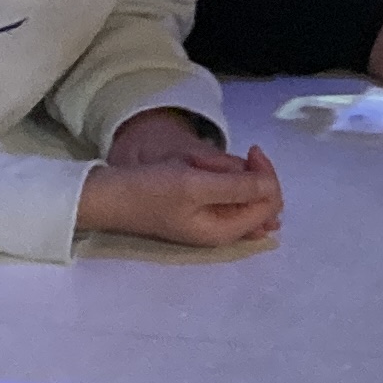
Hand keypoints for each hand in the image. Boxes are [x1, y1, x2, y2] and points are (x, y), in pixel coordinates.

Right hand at [78, 144, 283, 246]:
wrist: (109, 195)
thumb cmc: (150, 190)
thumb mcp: (195, 185)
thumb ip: (237, 187)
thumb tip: (273, 187)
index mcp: (226, 231)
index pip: (270, 205)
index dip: (267, 176)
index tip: (251, 151)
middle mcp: (223, 229)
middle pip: (258, 196)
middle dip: (239, 171)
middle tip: (210, 160)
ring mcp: (211, 218)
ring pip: (237, 187)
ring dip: (221, 169)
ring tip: (192, 162)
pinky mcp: (199, 207)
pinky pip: (219, 186)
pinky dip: (210, 171)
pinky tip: (188, 165)